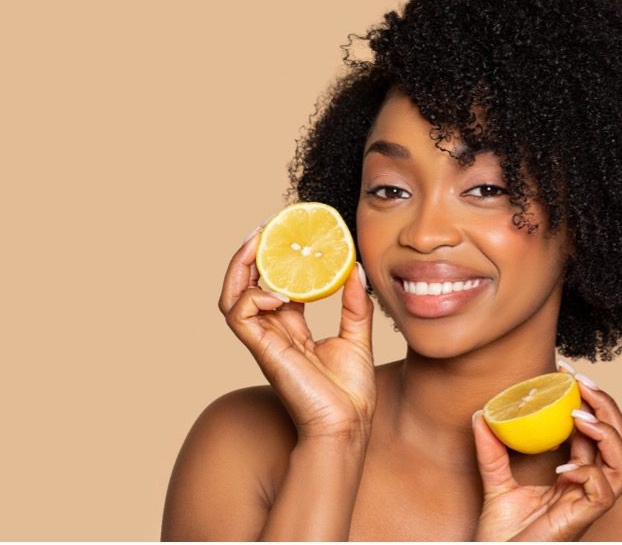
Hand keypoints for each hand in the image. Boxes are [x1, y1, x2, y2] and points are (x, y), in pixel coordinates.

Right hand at [218, 227, 375, 441]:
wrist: (348, 426)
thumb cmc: (350, 393)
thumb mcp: (357, 337)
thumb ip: (354, 304)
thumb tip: (355, 270)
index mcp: (292, 330)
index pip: (273, 286)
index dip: (275, 259)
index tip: (288, 233)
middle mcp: (273, 333)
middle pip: (245, 286)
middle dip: (249, 255)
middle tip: (264, 228)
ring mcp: (265, 342)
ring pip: (232, 296)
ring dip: (240, 267)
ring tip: (257, 243)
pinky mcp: (263, 351)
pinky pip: (238, 316)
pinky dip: (251, 296)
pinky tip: (277, 292)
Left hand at [472, 373, 621, 541]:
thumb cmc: (502, 535)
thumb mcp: (495, 483)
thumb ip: (492, 451)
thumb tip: (482, 414)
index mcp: (576, 476)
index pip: (598, 433)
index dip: (591, 401)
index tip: (567, 374)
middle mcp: (589, 488)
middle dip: (608, 407)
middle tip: (580, 382)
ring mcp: (588, 506)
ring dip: (608, 434)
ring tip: (580, 415)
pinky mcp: (582, 521)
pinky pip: (603, 492)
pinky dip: (588, 472)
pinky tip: (563, 466)